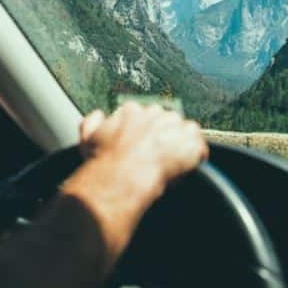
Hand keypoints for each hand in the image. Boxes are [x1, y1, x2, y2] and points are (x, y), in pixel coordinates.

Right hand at [62, 102, 207, 269]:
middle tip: (156, 155)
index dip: (143, 131)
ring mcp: (175, 127)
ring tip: (171, 162)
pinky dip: (196, 156)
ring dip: (180, 143)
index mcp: (132, 111)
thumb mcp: (87, 138)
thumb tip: (98, 115)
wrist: (121, 176)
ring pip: (184, 130)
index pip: (143, 114)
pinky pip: (200, 146)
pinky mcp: (190, 143)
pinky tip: (186, 166)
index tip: (140, 144)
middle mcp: (155, 113)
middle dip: (163, 135)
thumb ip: (91, 121)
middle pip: (165, 119)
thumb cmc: (103, 161)